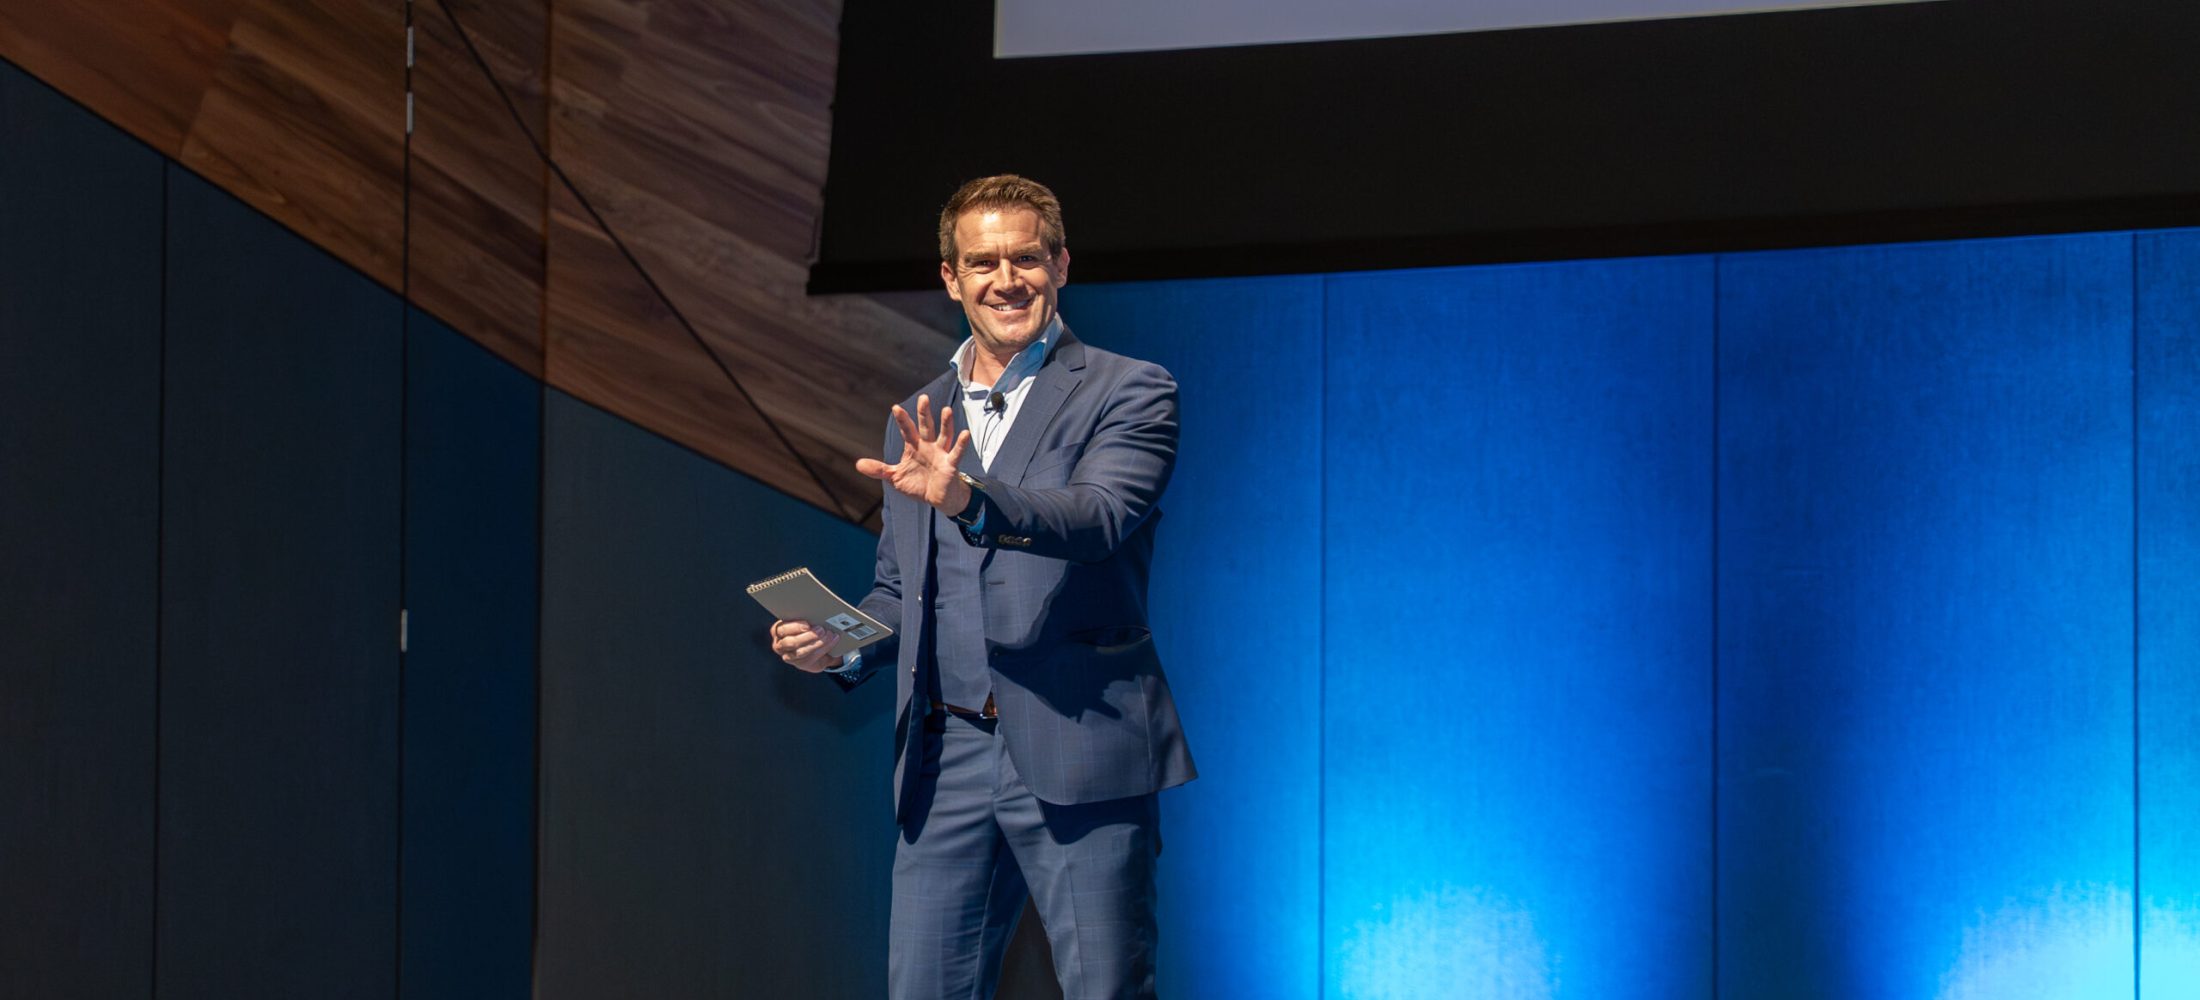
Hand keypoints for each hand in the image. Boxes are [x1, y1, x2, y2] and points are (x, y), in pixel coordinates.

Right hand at [770, 619, 843, 672]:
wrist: (814, 645)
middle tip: (821, 629)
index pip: (782, 629)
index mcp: (777, 630)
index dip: (795, 627)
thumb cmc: (806, 628)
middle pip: (790, 642)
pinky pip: (811, 657)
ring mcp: (789, 656)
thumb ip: (805, 617)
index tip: (807, 625)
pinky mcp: (800, 664)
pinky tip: (832, 640)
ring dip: (817, 643)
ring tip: (828, 635)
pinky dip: (824, 648)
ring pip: (801, 652)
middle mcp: (779, 645)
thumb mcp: (803, 621)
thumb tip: (817, 609)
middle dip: (807, 636)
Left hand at [855, 394, 972, 514]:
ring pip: (944, 435)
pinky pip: (956, 453)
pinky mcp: (950, 464)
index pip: (907, 430)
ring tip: (946, 410)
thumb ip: (879, 469)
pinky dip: (961, 444)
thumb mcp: (895, 477)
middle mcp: (928, 446)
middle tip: (923, 398)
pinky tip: (965, 433)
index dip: (902, 419)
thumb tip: (858, 464)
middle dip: (924, 413)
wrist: (938, 498)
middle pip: (927, 426)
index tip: (896, 407)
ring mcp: (941, 454)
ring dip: (946, 423)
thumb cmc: (918, 484)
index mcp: (914, 447)